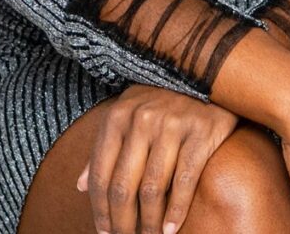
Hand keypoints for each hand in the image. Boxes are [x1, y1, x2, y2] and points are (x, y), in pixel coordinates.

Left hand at [73, 85, 236, 233]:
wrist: (211, 72)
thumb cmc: (163, 98)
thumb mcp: (127, 113)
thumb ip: (103, 148)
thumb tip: (78, 186)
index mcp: (118, 116)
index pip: (100, 174)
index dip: (99, 209)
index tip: (103, 231)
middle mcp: (142, 119)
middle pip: (124, 187)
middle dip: (122, 223)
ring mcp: (173, 125)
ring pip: (153, 189)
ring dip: (149, 223)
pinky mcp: (202, 133)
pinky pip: (184, 182)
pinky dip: (176, 211)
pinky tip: (170, 229)